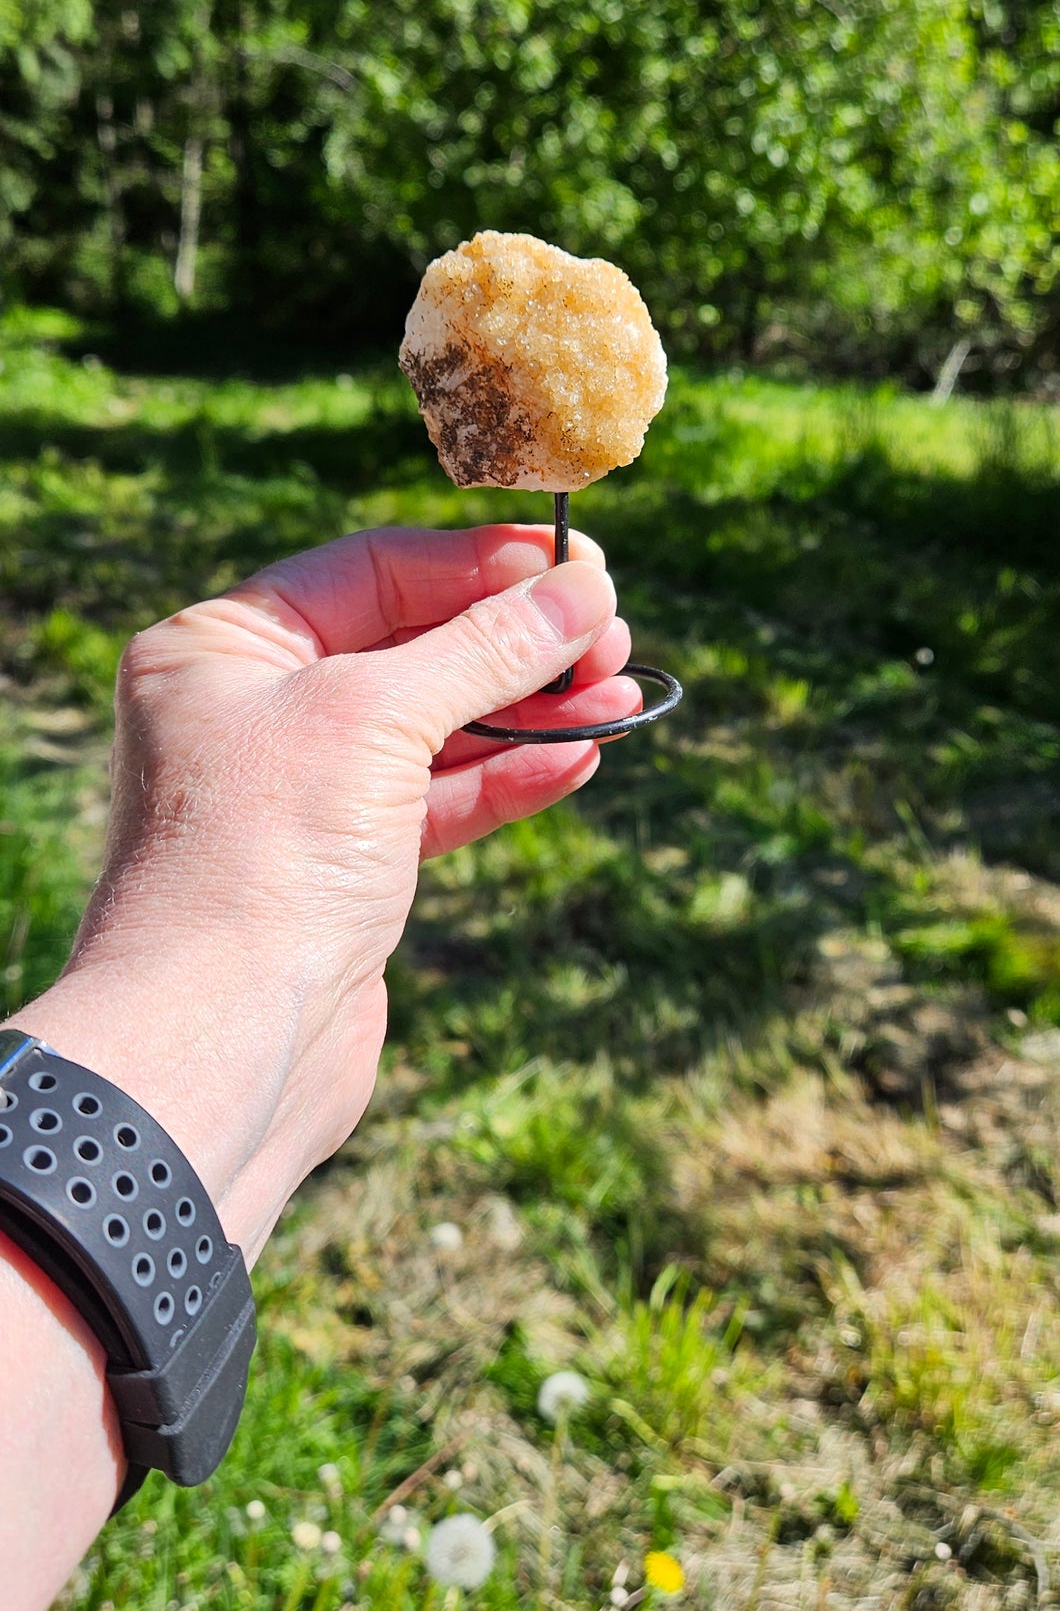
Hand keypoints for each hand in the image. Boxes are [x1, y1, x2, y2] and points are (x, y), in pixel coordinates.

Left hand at [15, 521, 632, 1261]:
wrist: (220, 1047)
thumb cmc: (263, 859)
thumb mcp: (375, 719)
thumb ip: (485, 648)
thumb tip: (583, 589)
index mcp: (222, 646)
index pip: (372, 570)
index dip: (482, 564)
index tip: (581, 564)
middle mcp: (252, 710)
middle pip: (410, 644)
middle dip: (517, 641)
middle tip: (612, 636)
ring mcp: (299, 795)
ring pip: (435, 727)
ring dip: (530, 710)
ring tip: (622, 694)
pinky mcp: (344, 871)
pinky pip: (439, 802)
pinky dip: (508, 778)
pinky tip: (579, 758)